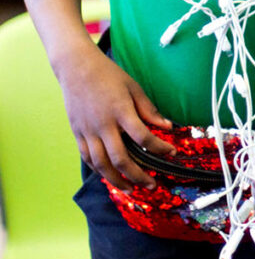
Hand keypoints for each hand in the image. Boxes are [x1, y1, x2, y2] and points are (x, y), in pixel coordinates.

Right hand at [56, 43, 174, 190]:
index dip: (159, 148)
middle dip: (138, 175)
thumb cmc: (110, 76)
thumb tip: (168, 126)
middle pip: (121, 159)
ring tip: (132, 189)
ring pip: (102, 165)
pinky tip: (111, 176)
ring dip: (117, 180)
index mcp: (121, 111)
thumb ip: (149, 109)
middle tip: (152, 184)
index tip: (172, 153)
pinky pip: (88, 159)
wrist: (77, 69)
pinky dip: (100, 171)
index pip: (143, 137)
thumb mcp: (134, 87)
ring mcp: (88, 132)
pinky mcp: (77, 134)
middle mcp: (103, 125)